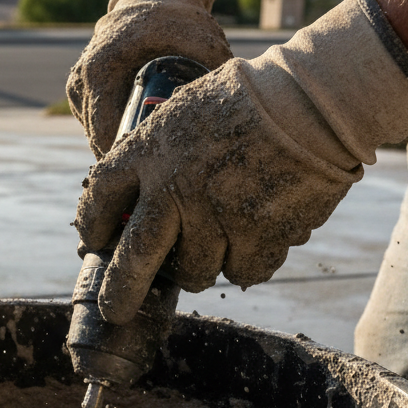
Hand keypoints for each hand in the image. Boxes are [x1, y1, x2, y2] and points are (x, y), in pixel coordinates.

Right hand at [67, 0, 232, 157]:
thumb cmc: (175, 17)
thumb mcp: (201, 37)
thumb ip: (216, 69)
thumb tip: (241, 110)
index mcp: (101, 68)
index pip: (105, 131)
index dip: (129, 158)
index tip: (157, 173)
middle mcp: (81, 80)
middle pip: (98, 138)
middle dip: (126, 159)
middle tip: (159, 178)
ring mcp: (77, 87)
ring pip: (96, 134)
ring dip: (121, 150)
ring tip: (154, 164)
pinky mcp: (80, 92)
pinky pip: (96, 124)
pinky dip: (116, 135)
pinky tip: (142, 145)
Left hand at [76, 0, 407, 324]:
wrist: (314, 99)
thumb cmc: (249, 98)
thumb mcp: (185, 109)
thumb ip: (158, 152)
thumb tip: (139, 196)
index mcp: (150, 152)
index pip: (100, 199)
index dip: (93, 225)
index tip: (95, 242)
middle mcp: (175, 189)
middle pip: (133, 261)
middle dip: (121, 293)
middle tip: (116, 310)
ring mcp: (217, 216)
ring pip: (194, 273)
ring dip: (199, 268)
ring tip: (211, 248)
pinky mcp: (259, 235)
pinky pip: (242, 273)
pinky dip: (244, 265)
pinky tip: (251, 242)